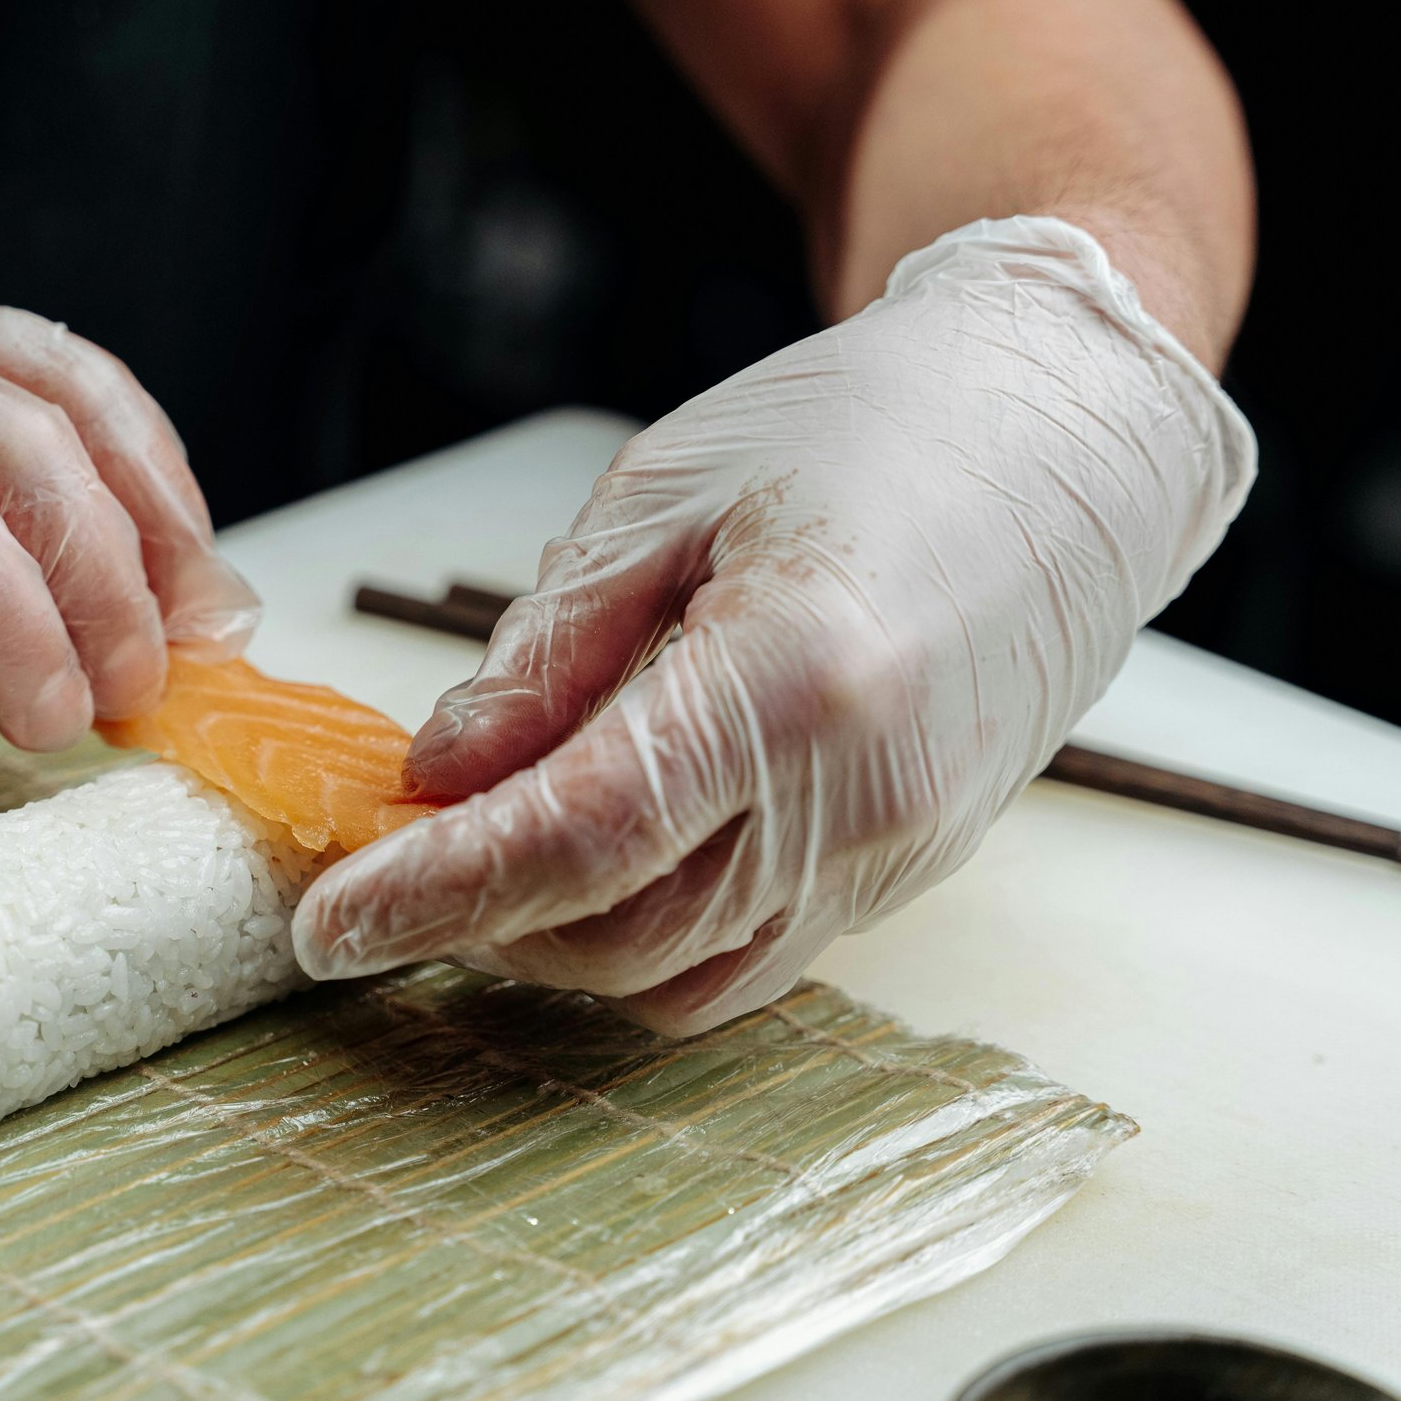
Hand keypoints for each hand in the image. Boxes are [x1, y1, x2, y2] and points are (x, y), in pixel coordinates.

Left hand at [293, 218, 1253, 1034]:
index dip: (435, 895)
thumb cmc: (872, 423)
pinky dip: (649, 939)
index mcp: (794, 677)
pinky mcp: (913, 870)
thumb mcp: (669, 490)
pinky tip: (592, 867)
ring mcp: (900, 852)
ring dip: (557, 946)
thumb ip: (549, 649)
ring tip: (477, 866)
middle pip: (620, 936)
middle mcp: (860, 798)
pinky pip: (754, 957)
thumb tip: (441, 776)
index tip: (327, 923)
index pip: (576, 840)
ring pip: (685, 977)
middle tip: (376, 878)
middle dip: (477, 927)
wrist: (1074, 434)